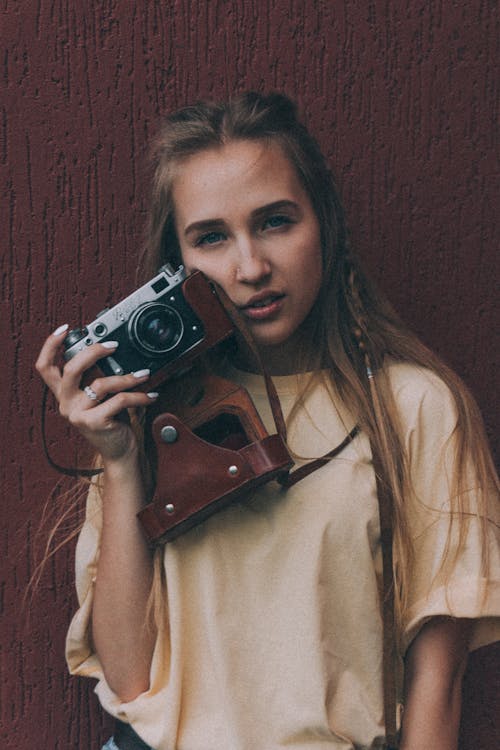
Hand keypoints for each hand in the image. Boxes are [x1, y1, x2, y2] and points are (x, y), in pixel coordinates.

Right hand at [35, 324, 158, 461]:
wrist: (118, 452)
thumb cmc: (111, 421)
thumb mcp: (100, 397)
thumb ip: (96, 377)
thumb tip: (112, 350)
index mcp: (64, 394)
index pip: (45, 367)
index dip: (50, 346)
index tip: (64, 328)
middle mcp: (66, 404)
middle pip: (70, 369)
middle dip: (93, 352)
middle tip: (113, 345)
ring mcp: (78, 414)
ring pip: (101, 384)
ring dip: (127, 377)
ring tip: (144, 375)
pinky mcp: (94, 423)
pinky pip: (119, 401)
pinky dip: (139, 396)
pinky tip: (150, 395)